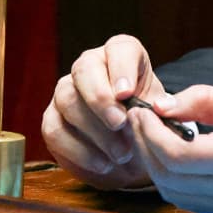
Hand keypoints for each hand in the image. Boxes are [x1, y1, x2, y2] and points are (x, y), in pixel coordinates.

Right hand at [40, 34, 165, 188]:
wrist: (132, 153)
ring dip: (95, 130)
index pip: (119, 49)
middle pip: (85, 70)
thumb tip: (159, 107)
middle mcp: (89, 67)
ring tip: (122, 153)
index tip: (127, 94)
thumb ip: (160, 109)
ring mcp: (65, 92)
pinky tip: (103, 164)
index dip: (121, 68)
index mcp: (121, 56)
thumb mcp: (160, 115)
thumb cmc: (147, 125)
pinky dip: (80, 151)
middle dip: (101, 99)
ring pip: (68, 100)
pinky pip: (55, 130)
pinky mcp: (51, 119)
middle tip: (120, 124)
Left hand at [128, 85, 212, 212]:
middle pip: (168, 177)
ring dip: (156, 164)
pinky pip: (191, 199)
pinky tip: (177, 153)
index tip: (143, 111)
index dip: (150, 134)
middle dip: (145, 146)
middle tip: (140, 119)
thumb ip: (208, 101)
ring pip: (174, 193)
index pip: (176, 156)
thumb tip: (164, 104)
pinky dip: (174, 178)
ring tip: (154, 134)